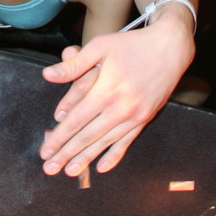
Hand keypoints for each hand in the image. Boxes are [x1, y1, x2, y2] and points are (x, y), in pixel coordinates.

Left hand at [39, 14, 194, 176]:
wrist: (170, 48)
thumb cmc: (132, 44)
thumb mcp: (100, 46)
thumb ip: (74, 64)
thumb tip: (47, 75)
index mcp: (106, 90)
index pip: (76, 119)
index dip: (59, 136)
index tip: (45, 150)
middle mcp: (120, 108)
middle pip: (88, 136)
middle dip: (67, 153)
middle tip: (50, 168)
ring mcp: (134, 116)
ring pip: (105, 142)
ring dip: (86, 158)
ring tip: (70, 171)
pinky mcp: (145, 118)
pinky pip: (127, 141)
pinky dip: (114, 156)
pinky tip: (102, 167)